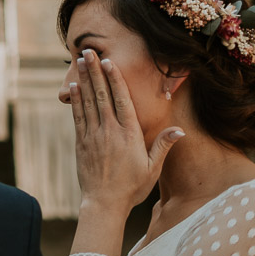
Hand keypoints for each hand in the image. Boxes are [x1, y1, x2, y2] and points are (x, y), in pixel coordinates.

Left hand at [69, 49, 183, 215]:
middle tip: (88, 51)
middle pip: (102, 95)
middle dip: (95, 71)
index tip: (109, 61)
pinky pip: (78, 117)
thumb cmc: (132, 187)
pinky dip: (76, 100)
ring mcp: (94, 136)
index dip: (114, 79)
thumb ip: (163, 146)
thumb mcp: (152, 168)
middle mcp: (110, 131)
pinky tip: (74, 87)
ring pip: (88, 102)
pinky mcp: (82, 143)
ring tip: (80, 61)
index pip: (122, 100)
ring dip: (84, 80)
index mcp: (129, 134)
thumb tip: (180, 130)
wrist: (104, 204)